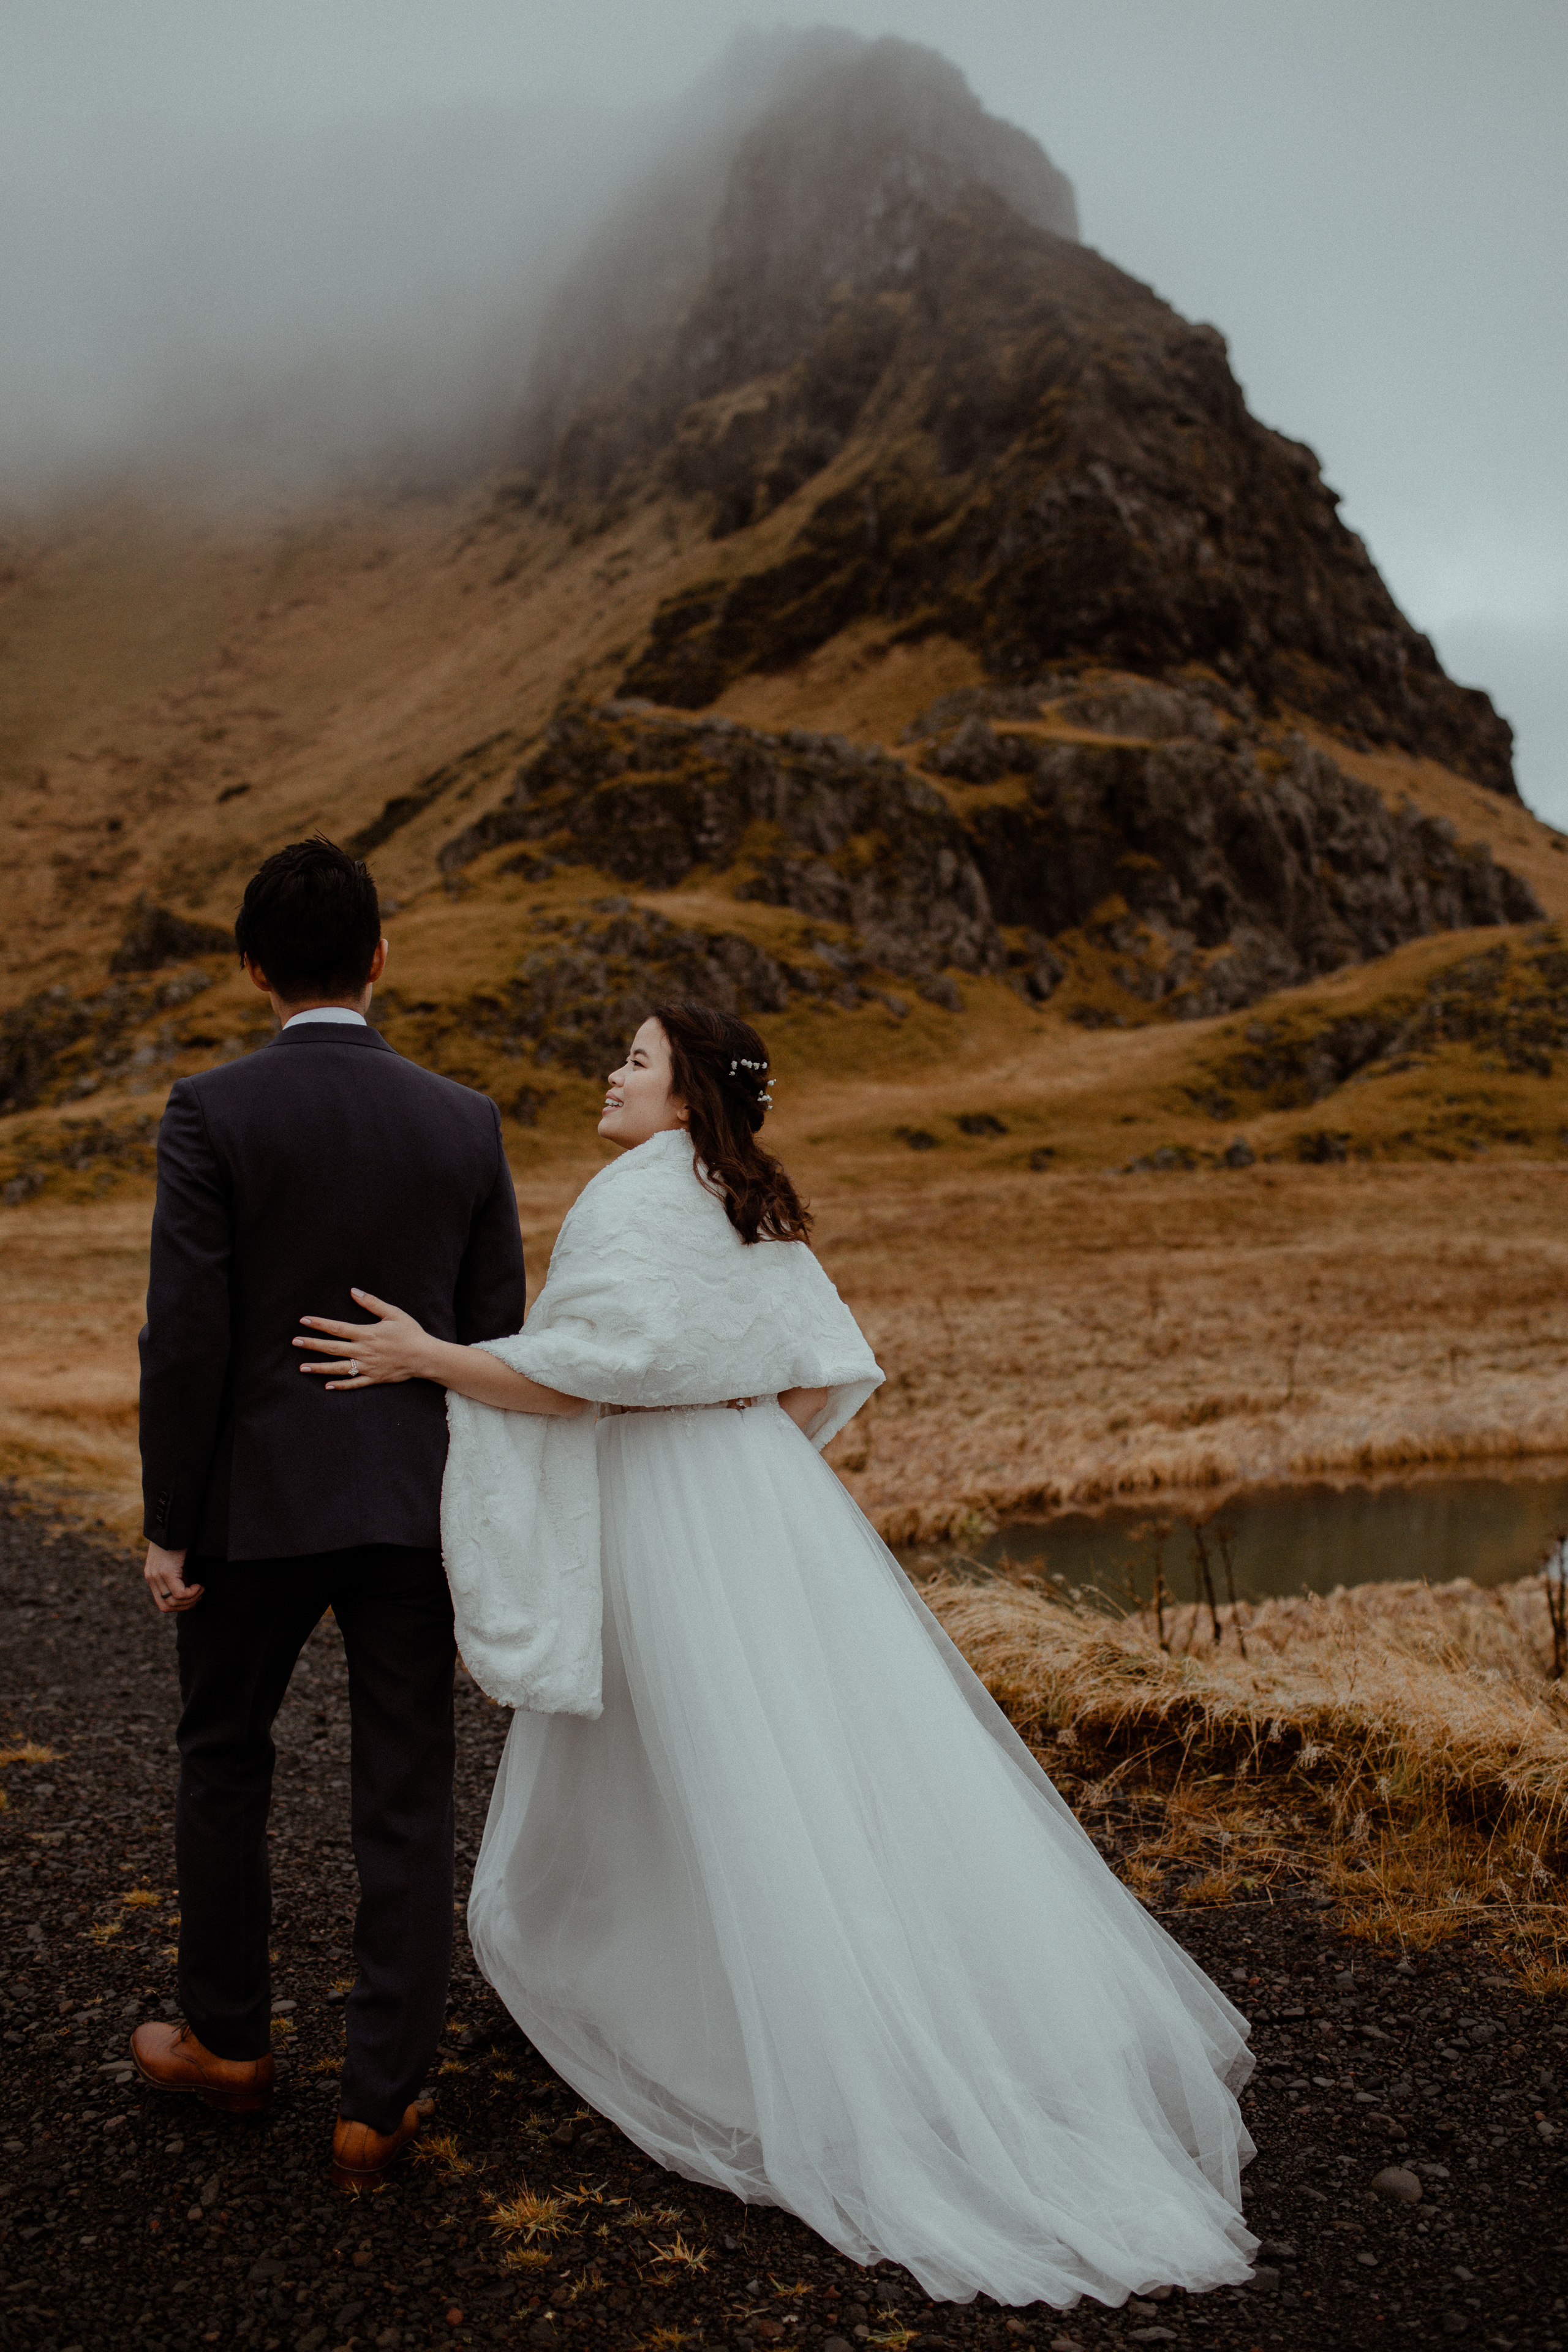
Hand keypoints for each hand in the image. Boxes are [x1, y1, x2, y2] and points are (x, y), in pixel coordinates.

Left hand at [144, 1541, 202, 1614]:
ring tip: (200, 1589)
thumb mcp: (176, 1561)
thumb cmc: (180, 1539)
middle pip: (166, 1607)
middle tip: (198, 1595)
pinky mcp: (166, 1571)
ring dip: (191, 1599)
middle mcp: (151, 1577)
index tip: (192, 1597)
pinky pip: (179, 1593)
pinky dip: (192, 1593)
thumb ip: (178, 1575)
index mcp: (152, 1575)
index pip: (162, 1603)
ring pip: (173, 1602)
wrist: (174, 1523)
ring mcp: (157, 1575)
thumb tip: (188, 1591)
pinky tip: (199, 1585)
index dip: (179, 1606)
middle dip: (185, 1606)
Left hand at [294, 1288, 433, 1388]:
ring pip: (338, 1368)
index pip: (337, 1328)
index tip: (304, 1321)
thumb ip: (372, 1303)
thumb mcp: (393, 1313)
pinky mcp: (374, 1378)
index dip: (319, 1324)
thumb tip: (354, 1291)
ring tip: (303, 1367)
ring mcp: (367, 1366)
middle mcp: (363, 1351)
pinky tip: (327, 1386)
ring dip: (319, 1367)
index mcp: (366, 1333)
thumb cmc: (410, 1333)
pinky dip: (340, 1385)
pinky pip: (354, 1383)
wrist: (425, 1356)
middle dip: (312, 1345)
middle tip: (295, 1342)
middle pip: (332, 1348)